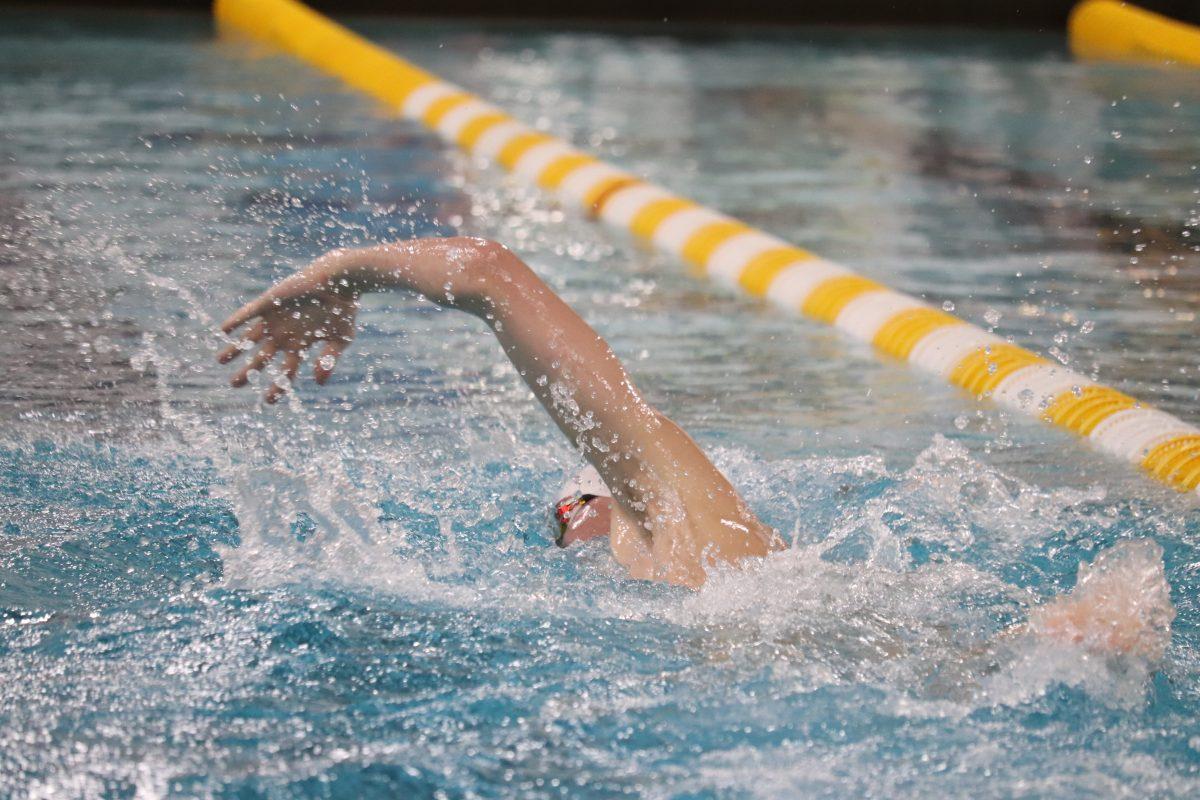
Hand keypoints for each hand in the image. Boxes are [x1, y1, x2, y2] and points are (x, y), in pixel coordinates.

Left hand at [218, 265, 358, 403]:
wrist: (340, 281)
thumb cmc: (343, 310)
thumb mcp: (341, 340)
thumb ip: (329, 361)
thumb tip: (318, 383)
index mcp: (302, 345)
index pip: (286, 371)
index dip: (278, 387)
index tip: (269, 401)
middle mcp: (286, 334)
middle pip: (261, 357)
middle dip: (248, 372)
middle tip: (234, 384)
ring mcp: (276, 319)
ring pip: (250, 338)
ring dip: (235, 349)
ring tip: (219, 360)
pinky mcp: (271, 302)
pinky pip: (248, 314)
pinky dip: (236, 322)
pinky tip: (223, 330)